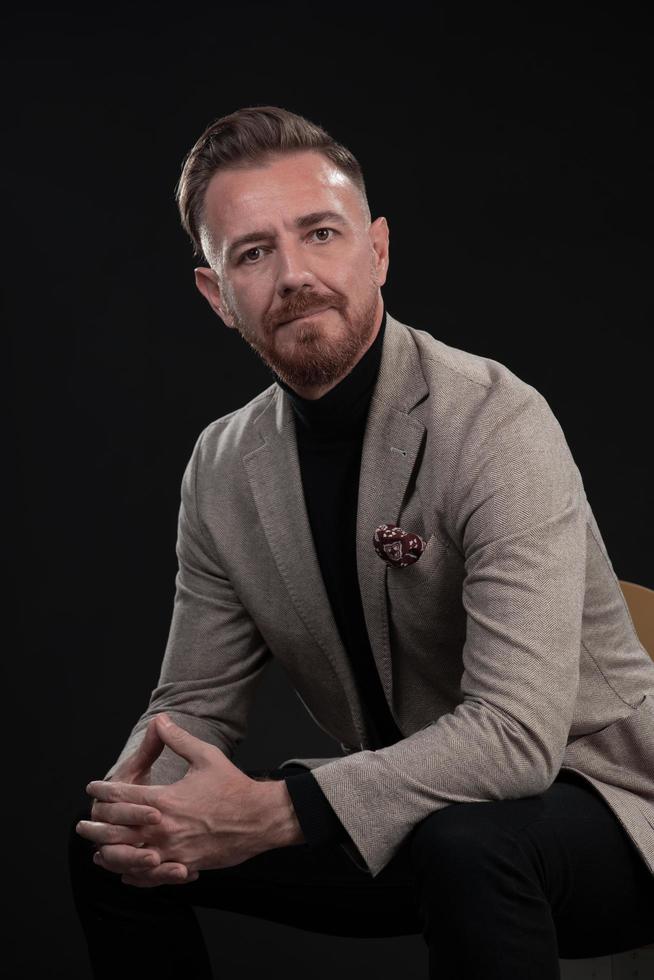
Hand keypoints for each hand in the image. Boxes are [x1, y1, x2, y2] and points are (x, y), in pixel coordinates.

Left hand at [82, 713, 295, 885]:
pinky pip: (151, 874)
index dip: (104, 790)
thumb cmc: (233, 785)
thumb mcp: (205, 756)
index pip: (123, 795)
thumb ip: (177, 740)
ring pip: (130, 857)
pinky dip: (135, 873)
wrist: (260, 818)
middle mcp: (164, 828)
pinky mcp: (185, 866)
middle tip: (83, 822)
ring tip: (98, 850)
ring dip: (111, 852)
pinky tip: (127, 870)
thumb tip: (160, 719)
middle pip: (118, 829)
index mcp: (165, 800)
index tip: (92, 786)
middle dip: (98, 824)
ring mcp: (174, 850)